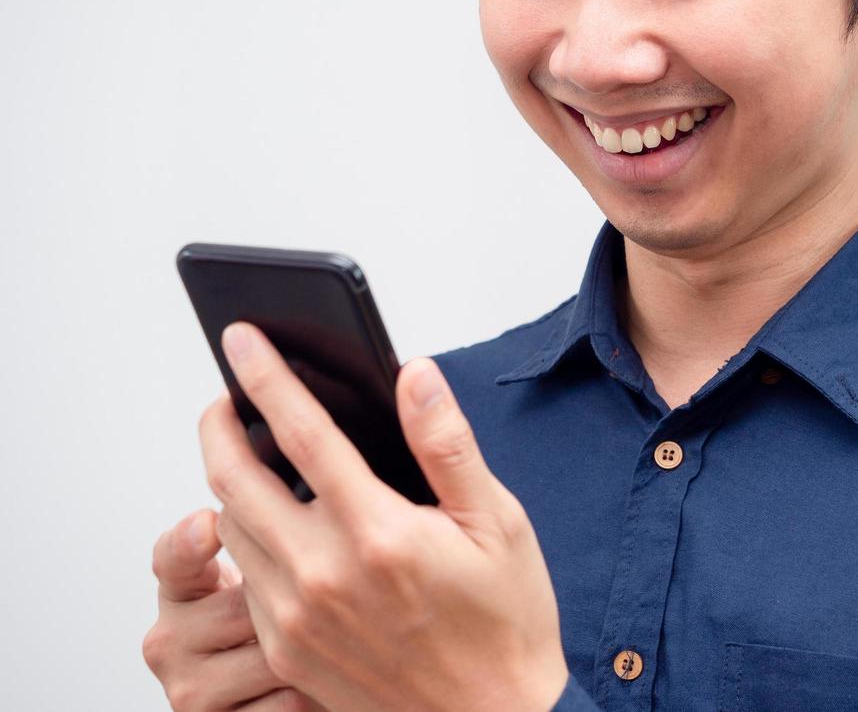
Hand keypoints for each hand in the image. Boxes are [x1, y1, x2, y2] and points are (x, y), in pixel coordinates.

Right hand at [142, 508, 326, 710]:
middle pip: (241, 605)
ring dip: (315, 646)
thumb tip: (280, 467)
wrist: (299, 687)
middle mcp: (169, 638)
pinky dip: (314, 691)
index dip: (189, 540)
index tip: (208, 524)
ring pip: (271, 653)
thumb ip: (264, 525)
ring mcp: (188, 689)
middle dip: (294, 600)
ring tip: (330, 639)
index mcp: (182, 585)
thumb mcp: (272, 564)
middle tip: (319, 599)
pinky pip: (285, 702)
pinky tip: (322, 681)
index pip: (173, 556)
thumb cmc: (291, 612)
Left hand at [198, 321, 569, 711]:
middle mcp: (324, 576)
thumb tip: (415, 376)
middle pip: (235, 479)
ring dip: (229, 483)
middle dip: (219, 427)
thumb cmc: (505, 622)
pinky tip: (275, 526)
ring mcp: (298, 618)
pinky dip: (247, 538)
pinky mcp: (288, 651)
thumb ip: (447, 444)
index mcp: (378, 534)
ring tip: (250, 457)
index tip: (242, 339)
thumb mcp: (498, 523)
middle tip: (223, 400)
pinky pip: (245, 579)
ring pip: (231, 529)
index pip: (302, 434)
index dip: (266, 378)